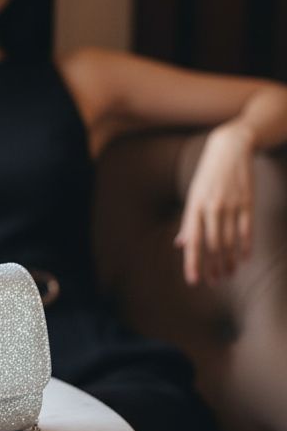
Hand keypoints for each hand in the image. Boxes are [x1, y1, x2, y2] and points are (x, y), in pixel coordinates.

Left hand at [174, 122, 254, 284]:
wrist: (230, 148)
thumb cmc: (207, 175)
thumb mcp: (193, 195)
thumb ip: (188, 221)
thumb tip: (181, 244)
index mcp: (194, 206)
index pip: (192, 241)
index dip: (193, 263)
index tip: (193, 281)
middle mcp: (212, 207)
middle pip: (212, 245)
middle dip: (213, 267)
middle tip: (214, 282)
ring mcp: (231, 205)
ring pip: (230, 241)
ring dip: (229, 261)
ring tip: (228, 274)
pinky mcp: (247, 202)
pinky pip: (247, 230)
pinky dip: (245, 247)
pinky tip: (244, 259)